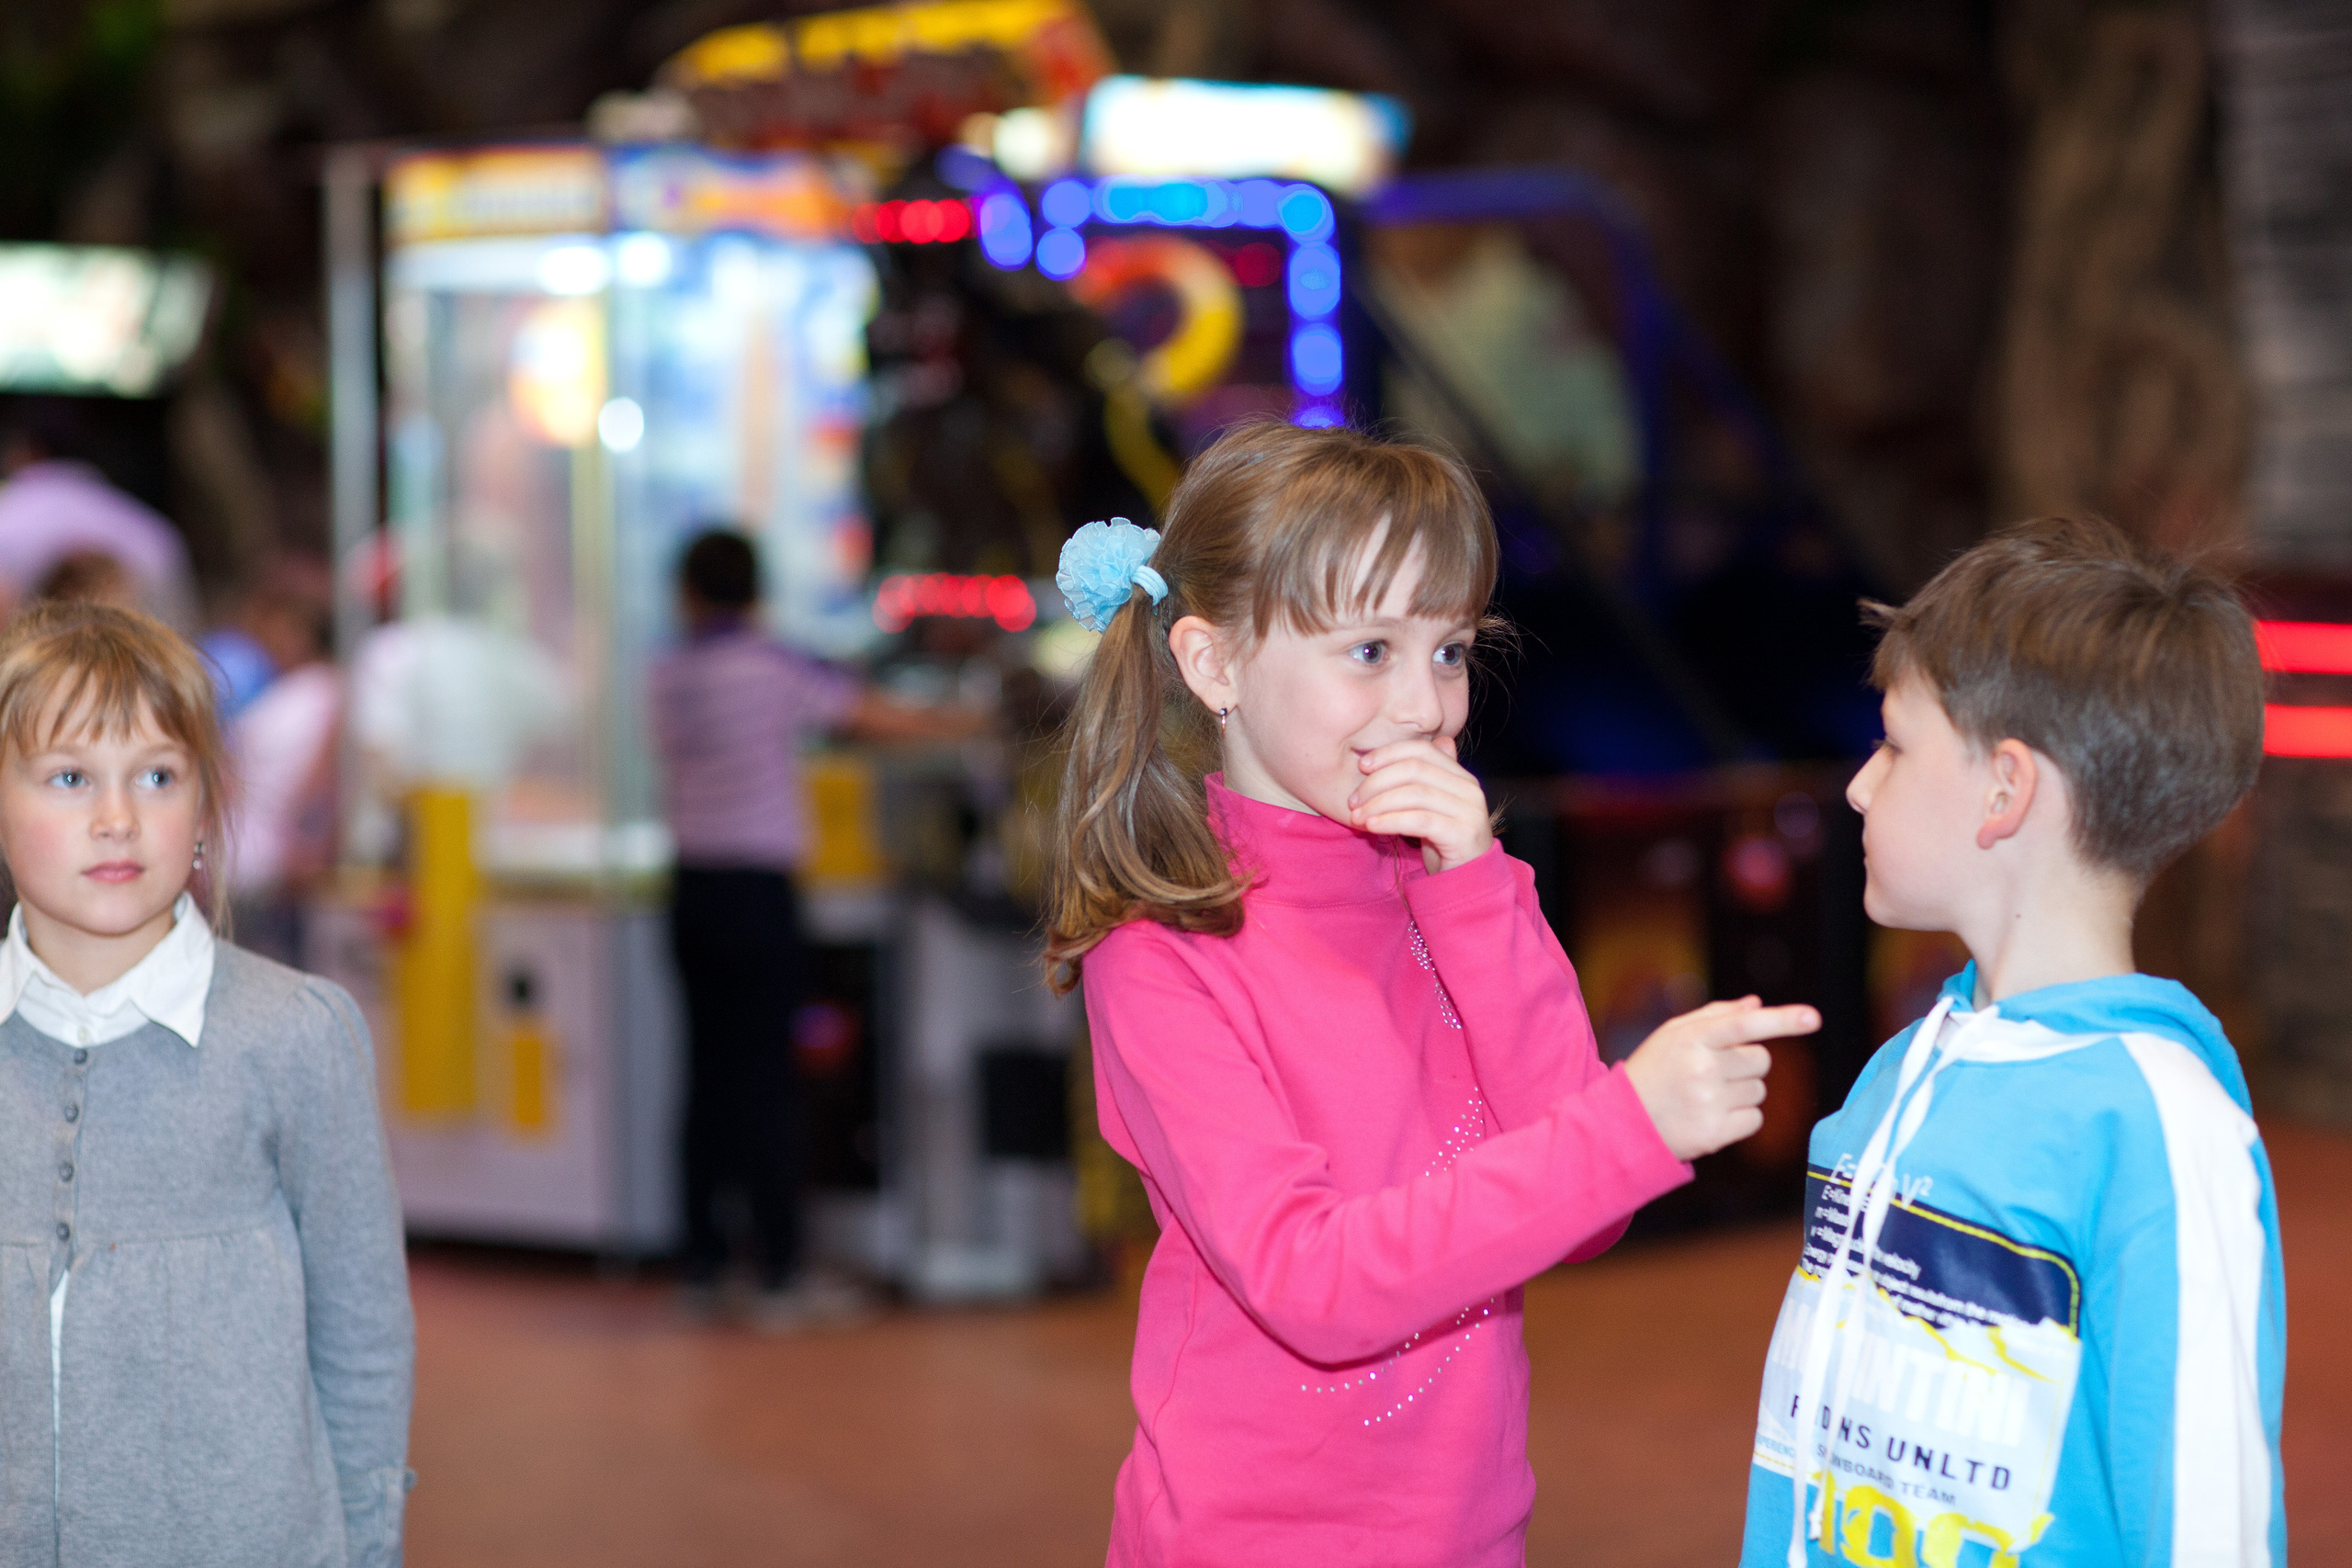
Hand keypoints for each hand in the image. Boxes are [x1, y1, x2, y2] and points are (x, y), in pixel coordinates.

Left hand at [1347, 735, 1493, 872]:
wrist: (1466, 881)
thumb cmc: (1443, 844)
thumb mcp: (1430, 807)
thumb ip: (1423, 779)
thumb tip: (1420, 746)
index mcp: (1461, 776)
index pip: (1422, 749)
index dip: (1388, 753)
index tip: (1362, 765)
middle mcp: (1470, 789)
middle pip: (1415, 769)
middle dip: (1377, 782)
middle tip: (1353, 800)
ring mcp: (1470, 811)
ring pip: (1415, 794)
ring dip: (1378, 804)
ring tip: (1356, 817)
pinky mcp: (1463, 835)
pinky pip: (1419, 821)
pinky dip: (1390, 821)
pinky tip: (1371, 826)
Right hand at [1621, 996, 1819, 1161]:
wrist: (1622, 1123)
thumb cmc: (1652, 1070)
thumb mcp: (1672, 1034)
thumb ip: (1715, 1015)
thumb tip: (1756, 1004)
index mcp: (1692, 1038)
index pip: (1745, 1025)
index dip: (1781, 1020)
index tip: (1813, 1018)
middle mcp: (1702, 1069)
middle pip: (1761, 1061)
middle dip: (1746, 1065)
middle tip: (1712, 1073)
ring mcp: (1709, 1103)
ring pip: (1760, 1091)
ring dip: (1742, 1093)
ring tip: (1706, 1096)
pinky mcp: (1715, 1133)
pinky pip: (1755, 1119)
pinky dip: (1741, 1119)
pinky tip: (1712, 1116)